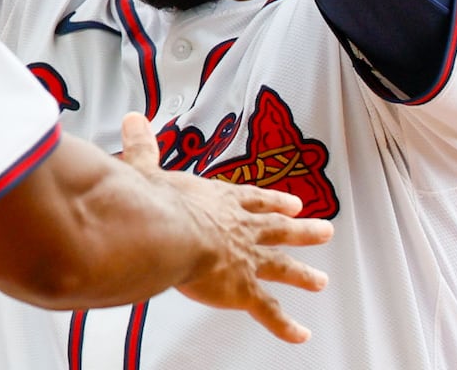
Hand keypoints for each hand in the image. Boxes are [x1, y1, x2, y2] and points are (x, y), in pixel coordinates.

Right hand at [119, 113, 331, 343]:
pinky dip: (285, 325)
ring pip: (281, 266)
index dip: (272, 200)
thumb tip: (132, 122)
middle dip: (303, 230)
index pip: (253, 199)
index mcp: (221, 200)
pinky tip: (300, 335)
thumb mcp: (148, 170)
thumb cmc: (157, 203)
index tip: (292, 201)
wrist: (166, 231)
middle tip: (325, 231)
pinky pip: (268, 311)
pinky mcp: (242, 289)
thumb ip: (143, 149)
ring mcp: (246, 259)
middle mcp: (240, 227)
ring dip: (303, 274)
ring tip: (320, 281)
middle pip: (278, 228)